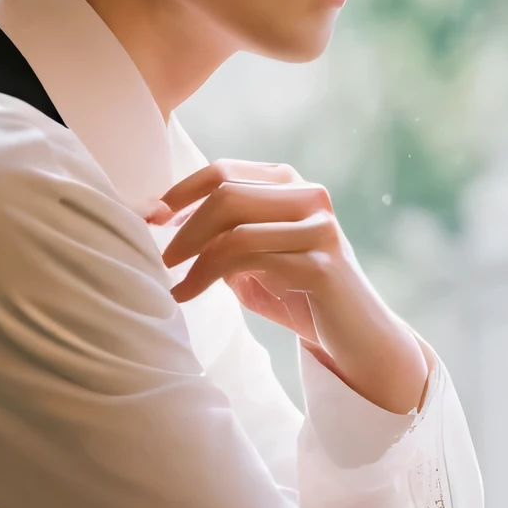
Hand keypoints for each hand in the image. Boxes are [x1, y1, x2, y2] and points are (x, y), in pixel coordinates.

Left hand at [152, 161, 429, 414]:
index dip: (179, 192)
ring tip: (171, 284)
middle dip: (183, 229)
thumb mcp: (253, 256)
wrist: (355, 336)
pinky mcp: (321, 265)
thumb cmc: (297, 293)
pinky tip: (187, 295)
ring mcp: (320, 229)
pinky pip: (250, 262)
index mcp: (292, 184)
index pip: (224, 170)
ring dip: (192, 260)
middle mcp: (310, 197)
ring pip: (235, 230)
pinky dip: (205, 279)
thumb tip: (161, 217)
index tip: (151, 219)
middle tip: (159, 261)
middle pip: (226, 194)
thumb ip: (221, 234)